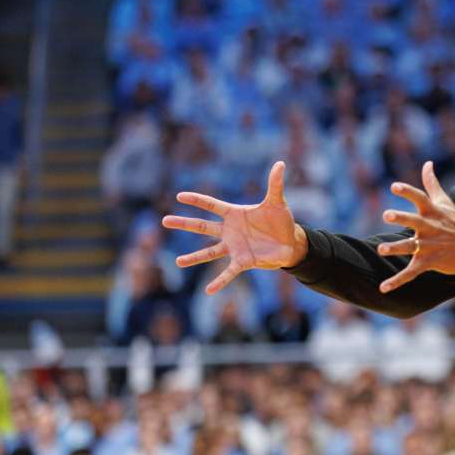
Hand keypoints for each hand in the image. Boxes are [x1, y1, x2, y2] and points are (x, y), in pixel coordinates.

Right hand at [162, 161, 305, 294]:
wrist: (290, 242)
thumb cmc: (281, 221)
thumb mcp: (277, 202)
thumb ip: (275, 184)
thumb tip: (280, 163)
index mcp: (235, 214)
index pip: (212, 205)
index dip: (197, 200)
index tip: (180, 195)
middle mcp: (230, 231)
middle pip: (202, 226)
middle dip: (184, 223)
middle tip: (164, 220)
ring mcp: (234, 247)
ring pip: (209, 252)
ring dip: (194, 258)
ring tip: (178, 262)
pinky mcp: (243, 261)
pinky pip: (228, 273)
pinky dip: (219, 281)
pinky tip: (208, 290)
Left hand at [376, 161, 454, 292]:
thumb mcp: (445, 202)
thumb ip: (432, 183)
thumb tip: (427, 163)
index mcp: (432, 212)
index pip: (419, 198)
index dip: (407, 192)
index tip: (394, 187)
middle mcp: (430, 228)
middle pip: (414, 221)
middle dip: (401, 218)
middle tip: (387, 215)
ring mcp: (429, 246)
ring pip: (410, 247)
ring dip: (396, 248)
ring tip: (381, 249)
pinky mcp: (430, 262)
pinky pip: (411, 273)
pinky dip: (397, 281)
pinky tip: (383, 288)